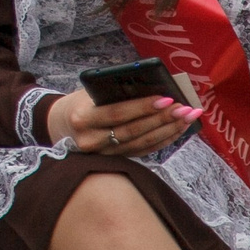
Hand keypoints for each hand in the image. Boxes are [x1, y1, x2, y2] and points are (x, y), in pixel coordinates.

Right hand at [47, 89, 195, 157]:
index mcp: (81, 119)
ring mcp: (103, 155)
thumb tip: (152, 88)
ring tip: (188, 117)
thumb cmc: (81, 103)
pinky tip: (178, 129)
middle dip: (162, 119)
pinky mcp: (115, 162)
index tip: (167, 98)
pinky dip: (163, 140)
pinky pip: (144, 151)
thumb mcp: (90, 94)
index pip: (117, 114)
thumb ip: (114, 93)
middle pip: (133, 131)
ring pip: (141, 144)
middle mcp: (90, 141)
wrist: (61, 126)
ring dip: (168, 130)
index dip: (143, 107)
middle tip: (185, 108)